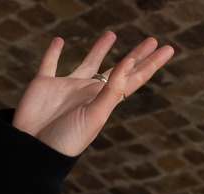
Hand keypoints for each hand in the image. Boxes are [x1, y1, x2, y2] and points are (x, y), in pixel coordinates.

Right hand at [12, 32, 173, 155]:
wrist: (36, 149)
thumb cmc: (69, 139)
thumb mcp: (96, 115)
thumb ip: (112, 91)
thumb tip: (129, 63)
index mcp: (106, 100)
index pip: (134, 78)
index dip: (150, 63)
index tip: (167, 49)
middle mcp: (90, 91)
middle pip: (119, 68)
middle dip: (136, 55)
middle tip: (153, 40)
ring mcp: (68, 87)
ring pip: (88, 62)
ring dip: (100, 49)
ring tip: (112, 34)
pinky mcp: (43, 84)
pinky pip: (49, 63)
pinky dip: (53, 52)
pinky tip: (59, 40)